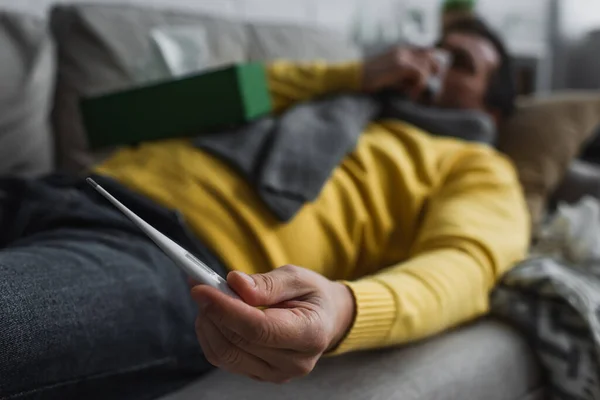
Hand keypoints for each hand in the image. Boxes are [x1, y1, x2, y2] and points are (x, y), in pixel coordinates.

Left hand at [191, 265, 354, 382]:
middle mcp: (295, 362)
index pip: (260, 329)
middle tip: (201, 285)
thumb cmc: (312, 296)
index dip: (227, 309)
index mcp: (310, 334)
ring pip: (225, 354)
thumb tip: (236, 283)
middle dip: (213, 311)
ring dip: (208, 324)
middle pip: (239, 342)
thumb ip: (267, 283)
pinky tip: (213, 315)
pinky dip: (211, 335)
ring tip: (208, 299)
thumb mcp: (298, 278)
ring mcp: (276, 374)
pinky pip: (224, 359)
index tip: (202, 289)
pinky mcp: (259, 375)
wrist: (324, 319)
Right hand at [362, 46, 440, 99]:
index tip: (429, 78)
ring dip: (423, 83)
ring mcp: (403, 56)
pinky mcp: (401, 65)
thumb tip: (419, 86)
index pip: (425, 52)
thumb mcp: (390, 77)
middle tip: (424, 88)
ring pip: (426, 67)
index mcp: (400, 50)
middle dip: (432, 73)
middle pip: (430, 57)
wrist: (354, 77)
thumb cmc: (369, 81)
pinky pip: (420, 74)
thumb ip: (405, 78)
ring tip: (412, 95)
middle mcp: (403, 50)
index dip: (431, 64)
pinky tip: (410, 95)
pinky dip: (419, 86)